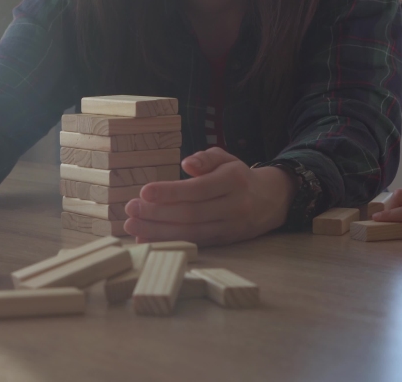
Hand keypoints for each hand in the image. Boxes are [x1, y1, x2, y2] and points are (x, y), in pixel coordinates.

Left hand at [123, 147, 296, 245]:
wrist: (271, 200)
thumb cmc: (238, 176)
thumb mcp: (226, 158)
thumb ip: (206, 158)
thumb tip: (186, 164)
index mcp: (233, 181)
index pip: (197, 189)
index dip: (170, 192)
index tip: (144, 191)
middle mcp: (234, 206)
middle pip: (191, 213)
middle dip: (157, 213)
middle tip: (130, 209)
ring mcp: (230, 227)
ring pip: (191, 232)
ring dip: (158, 231)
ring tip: (133, 225)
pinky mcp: (225, 242)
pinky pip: (195, 243)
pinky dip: (169, 241)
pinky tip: (148, 237)